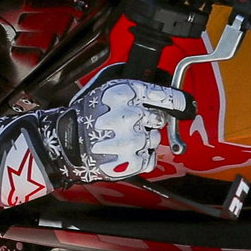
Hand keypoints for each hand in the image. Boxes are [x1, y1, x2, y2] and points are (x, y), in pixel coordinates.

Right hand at [0, 78, 191, 210]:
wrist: (64, 145)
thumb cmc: (84, 117)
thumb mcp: (104, 89)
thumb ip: (132, 88)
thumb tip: (158, 89)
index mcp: (125, 93)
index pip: (165, 96)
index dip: (179, 101)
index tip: (186, 105)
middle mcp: (131, 115)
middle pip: (159, 118)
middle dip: (148, 121)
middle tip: (127, 123)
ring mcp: (133, 140)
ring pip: (154, 138)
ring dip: (142, 139)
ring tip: (120, 138)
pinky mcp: (132, 162)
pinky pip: (149, 157)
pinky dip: (140, 157)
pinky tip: (123, 151)